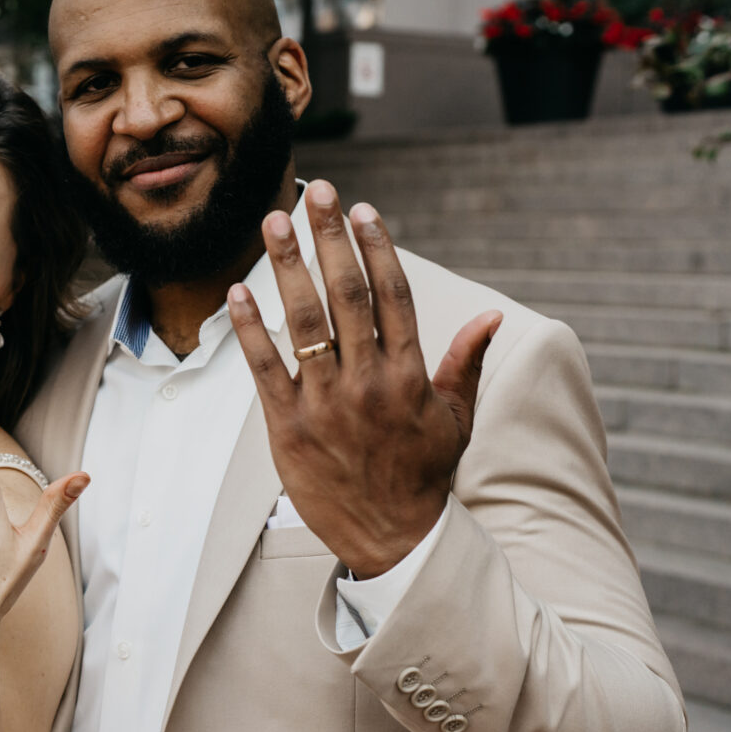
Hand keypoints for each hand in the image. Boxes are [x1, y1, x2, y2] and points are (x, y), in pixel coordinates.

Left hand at [227, 179, 501, 577]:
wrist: (393, 539)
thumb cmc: (424, 475)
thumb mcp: (456, 419)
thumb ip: (465, 362)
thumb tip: (492, 315)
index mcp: (410, 374)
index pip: (393, 295)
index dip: (376, 248)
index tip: (362, 209)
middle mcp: (369, 381)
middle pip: (346, 294)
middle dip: (329, 237)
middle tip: (314, 192)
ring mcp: (327, 403)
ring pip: (304, 321)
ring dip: (287, 266)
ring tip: (273, 222)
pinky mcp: (289, 427)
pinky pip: (266, 368)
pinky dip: (250, 328)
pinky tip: (237, 290)